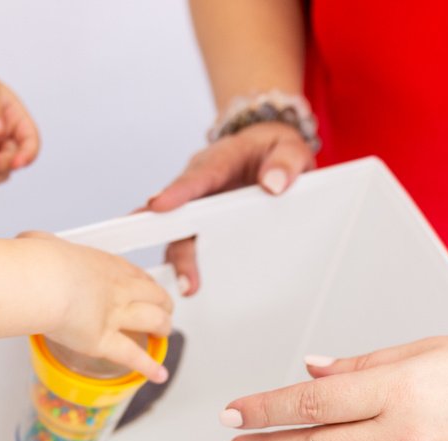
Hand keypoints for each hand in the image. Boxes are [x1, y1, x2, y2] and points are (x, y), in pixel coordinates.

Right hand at [5, 232, 172, 381]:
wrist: (40, 281)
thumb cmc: (38, 263)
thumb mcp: (42, 243)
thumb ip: (41, 243)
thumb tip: (30, 242)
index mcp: (104, 265)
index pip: (135, 273)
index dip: (146, 283)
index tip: (147, 287)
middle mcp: (117, 288)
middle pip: (154, 295)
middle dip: (163, 304)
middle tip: (165, 310)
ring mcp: (115, 315)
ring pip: (153, 321)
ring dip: (163, 328)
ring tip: (163, 334)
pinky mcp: (104, 341)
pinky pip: (133, 356)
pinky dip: (149, 366)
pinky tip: (158, 374)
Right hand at [146, 122, 314, 294]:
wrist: (268, 153)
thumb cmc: (274, 150)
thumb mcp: (288, 147)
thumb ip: (285, 162)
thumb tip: (274, 184)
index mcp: (219, 161)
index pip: (197, 177)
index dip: (177, 192)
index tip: (159, 206)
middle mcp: (200, 185)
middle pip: (182, 215)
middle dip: (181, 245)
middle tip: (186, 274)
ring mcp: (198, 207)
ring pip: (181, 235)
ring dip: (182, 261)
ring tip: (189, 286)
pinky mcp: (202, 225)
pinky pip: (191, 243)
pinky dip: (188, 263)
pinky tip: (190, 284)